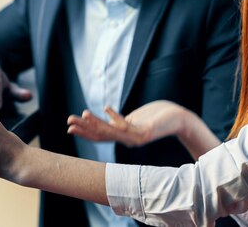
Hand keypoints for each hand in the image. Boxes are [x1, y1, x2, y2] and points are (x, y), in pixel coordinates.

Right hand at [67, 100, 188, 146]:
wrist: (179, 119)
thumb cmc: (157, 116)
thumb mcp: (135, 119)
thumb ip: (121, 121)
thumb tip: (107, 117)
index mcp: (124, 137)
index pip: (100, 136)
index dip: (85, 132)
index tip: (69, 126)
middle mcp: (128, 140)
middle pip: (102, 135)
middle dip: (85, 128)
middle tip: (69, 122)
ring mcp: (136, 137)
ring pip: (112, 131)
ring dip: (96, 123)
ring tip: (83, 114)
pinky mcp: (145, 132)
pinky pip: (127, 125)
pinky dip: (115, 117)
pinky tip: (105, 108)